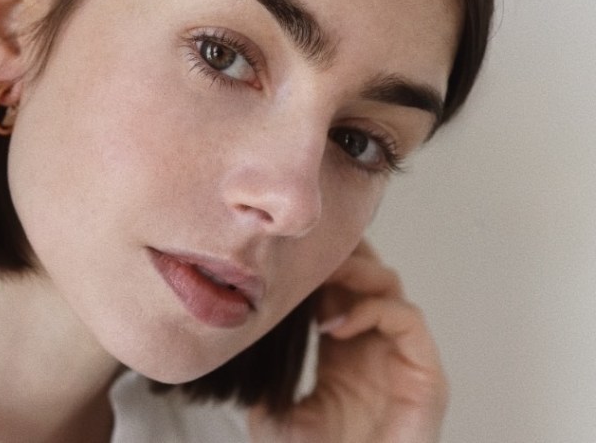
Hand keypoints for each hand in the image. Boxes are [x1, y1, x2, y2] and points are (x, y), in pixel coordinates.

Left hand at [248, 241, 447, 442]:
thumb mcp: (274, 415)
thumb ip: (265, 376)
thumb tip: (240, 341)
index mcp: (342, 348)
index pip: (337, 285)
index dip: (315, 263)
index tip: (283, 254)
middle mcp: (375, 346)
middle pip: (367, 273)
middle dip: (339, 254)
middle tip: (304, 250)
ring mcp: (403, 358)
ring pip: (390, 285)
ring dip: (354, 273)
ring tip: (316, 281)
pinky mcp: (427, 376)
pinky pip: (407, 319)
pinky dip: (371, 310)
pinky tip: (333, 325)